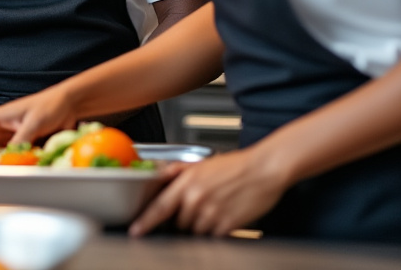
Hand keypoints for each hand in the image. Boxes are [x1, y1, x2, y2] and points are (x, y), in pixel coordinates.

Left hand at [129, 147, 288, 237]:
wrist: (264, 169)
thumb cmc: (236, 166)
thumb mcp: (201, 164)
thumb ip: (177, 172)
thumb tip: (158, 175)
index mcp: (187, 182)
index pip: (158, 207)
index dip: (144, 222)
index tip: (136, 231)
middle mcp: (196, 199)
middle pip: (178, 223)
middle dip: (185, 217)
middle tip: (202, 203)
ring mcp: (212, 213)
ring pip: (194, 231)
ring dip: (201, 224)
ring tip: (216, 207)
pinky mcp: (227, 225)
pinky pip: (213, 236)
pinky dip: (216, 230)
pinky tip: (225, 214)